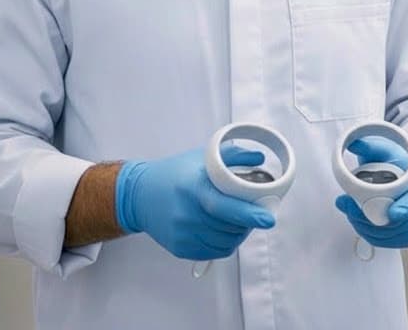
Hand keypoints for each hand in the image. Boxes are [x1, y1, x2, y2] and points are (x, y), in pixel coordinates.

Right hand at [116, 144, 275, 260]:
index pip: (225, 206)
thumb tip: (259, 157)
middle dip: (248, 222)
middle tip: (254, 213)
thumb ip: (232, 155)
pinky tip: (223, 230)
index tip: (268, 218)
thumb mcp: (202, 157)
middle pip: (229, 227)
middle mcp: (187, 214)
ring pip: (225, 242)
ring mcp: (183, 234)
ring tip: (237, 220)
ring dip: (238, 233)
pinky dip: (225, 243)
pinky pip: (214, 252)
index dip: (249, 214)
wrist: (139, 195)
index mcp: (194, 188)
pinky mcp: (180, 248)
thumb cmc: (174, 174)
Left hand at [334, 137, 407, 249]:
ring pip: (386, 235)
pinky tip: (357, 219)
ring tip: (348, 208)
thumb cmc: (402, 167)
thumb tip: (354, 144)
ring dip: (363, 223)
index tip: (393, 213)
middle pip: (396, 223)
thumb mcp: (390, 151)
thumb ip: (373, 147)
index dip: (406, 209)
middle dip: (367, 216)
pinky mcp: (405, 238)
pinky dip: (366, 231)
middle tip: (346, 203)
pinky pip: (383, 241)